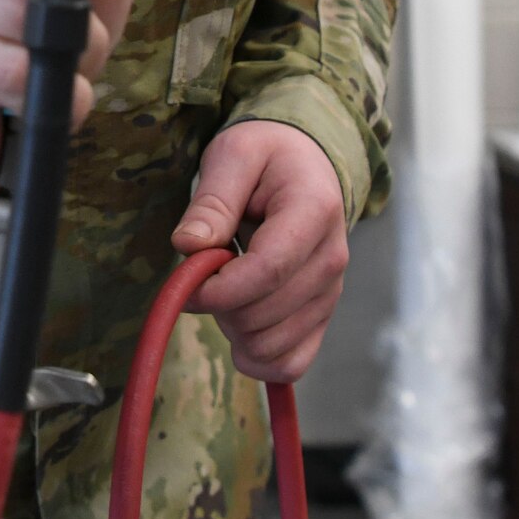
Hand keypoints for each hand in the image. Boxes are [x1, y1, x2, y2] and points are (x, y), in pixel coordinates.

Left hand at [170, 119, 348, 381]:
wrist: (305, 165)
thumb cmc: (265, 155)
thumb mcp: (233, 155)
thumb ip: (213, 200)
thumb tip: (187, 246)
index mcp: (313, 212)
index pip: (268, 271)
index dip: (219, 289)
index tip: (186, 284)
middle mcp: (332, 259)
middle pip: (265, 315)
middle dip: (220, 305)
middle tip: (206, 271)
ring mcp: (331, 293)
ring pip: (273, 347)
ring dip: (234, 329)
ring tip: (226, 288)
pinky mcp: (322, 316)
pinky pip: (291, 363)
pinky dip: (257, 357)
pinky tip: (238, 328)